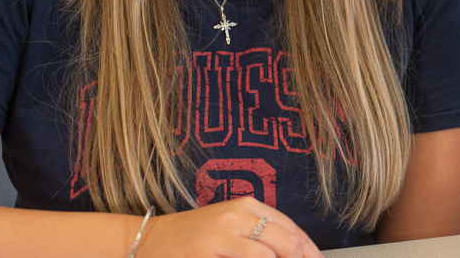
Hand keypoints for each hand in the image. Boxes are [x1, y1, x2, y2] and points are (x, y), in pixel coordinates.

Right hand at [138, 196, 323, 257]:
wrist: (149, 241)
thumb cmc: (195, 237)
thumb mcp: (231, 226)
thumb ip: (262, 235)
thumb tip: (296, 253)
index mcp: (248, 206)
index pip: (292, 229)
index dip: (311, 251)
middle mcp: (236, 216)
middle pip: (286, 242)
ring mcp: (220, 236)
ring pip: (266, 256)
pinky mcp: (204, 254)